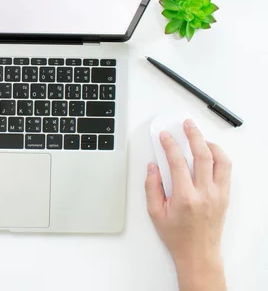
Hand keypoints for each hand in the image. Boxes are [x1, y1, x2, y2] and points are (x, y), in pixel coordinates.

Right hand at [145, 119, 230, 290]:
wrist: (198, 254)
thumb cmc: (177, 236)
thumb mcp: (155, 213)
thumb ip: (151, 187)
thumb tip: (152, 167)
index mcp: (185, 198)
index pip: (178, 163)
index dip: (169, 145)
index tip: (164, 136)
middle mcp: (205, 194)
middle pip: (202, 156)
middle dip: (194, 136)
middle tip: (187, 125)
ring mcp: (218, 194)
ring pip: (220, 161)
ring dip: (210, 145)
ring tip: (200, 137)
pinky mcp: (225, 196)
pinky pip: (226, 171)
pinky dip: (219, 157)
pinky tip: (210, 153)